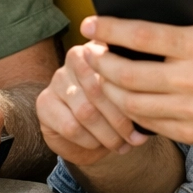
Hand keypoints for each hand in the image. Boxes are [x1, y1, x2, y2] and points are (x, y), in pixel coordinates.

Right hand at [36, 43, 148, 166]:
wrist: (91, 134)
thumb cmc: (117, 110)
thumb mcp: (132, 97)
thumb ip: (137, 93)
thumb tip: (148, 110)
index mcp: (103, 48)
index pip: (116, 66)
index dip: (131, 95)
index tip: (147, 116)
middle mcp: (77, 57)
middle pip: (101, 90)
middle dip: (121, 120)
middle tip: (135, 139)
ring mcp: (57, 79)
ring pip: (86, 111)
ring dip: (107, 134)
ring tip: (121, 145)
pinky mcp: (44, 103)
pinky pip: (70, 126)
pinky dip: (89, 140)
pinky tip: (99, 145)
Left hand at [81, 0, 192, 147]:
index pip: (142, 36)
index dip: (109, 28)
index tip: (89, 23)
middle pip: (128, 74)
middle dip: (100, 62)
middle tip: (88, 52)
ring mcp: (191, 110)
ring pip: (132, 103)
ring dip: (108, 88)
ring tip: (99, 73)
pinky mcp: (190, 133)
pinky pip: (147, 123)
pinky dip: (128, 110)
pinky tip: (120, 96)